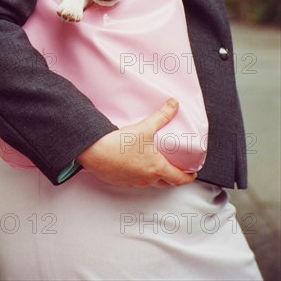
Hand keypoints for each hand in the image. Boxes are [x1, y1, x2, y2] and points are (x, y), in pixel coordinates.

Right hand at [77, 99, 196, 188]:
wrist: (95, 152)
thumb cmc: (120, 143)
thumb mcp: (145, 127)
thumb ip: (162, 116)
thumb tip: (174, 105)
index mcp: (156, 168)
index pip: (178, 179)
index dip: (187, 177)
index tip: (192, 175)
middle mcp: (146, 178)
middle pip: (165, 182)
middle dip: (172, 177)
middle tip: (175, 169)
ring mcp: (132, 182)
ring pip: (149, 183)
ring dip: (154, 176)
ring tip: (155, 165)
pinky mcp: (120, 181)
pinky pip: (134, 181)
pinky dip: (138, 176)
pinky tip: (135, 165)